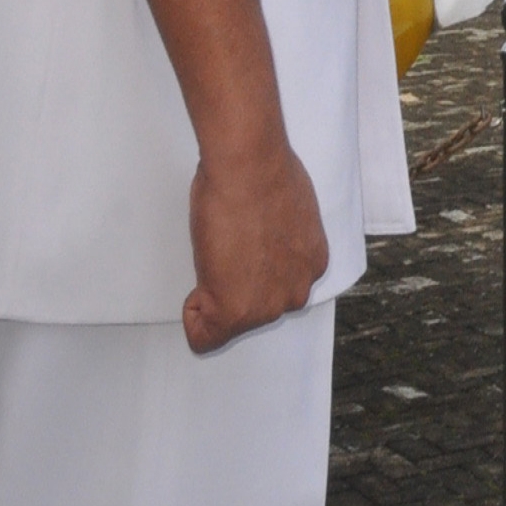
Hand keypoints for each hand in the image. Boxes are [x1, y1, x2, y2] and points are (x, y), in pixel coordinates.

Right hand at [184, 135, 327, 352]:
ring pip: (231, 322)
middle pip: (256, 310)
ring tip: (215, 257)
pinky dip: (192, 315)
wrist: (249, 169)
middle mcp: (297, 290)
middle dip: (234, 288)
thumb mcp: (290, 217)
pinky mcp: (236, 310)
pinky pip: (204, 336)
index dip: (252, 276)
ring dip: (214, 296)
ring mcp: (267, 304)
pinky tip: (198, 284)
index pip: (279, 292)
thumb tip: (265, 245)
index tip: (244, 257)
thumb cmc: (265, 178)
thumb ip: (280, 244)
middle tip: (225, 254)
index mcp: (312, 265)